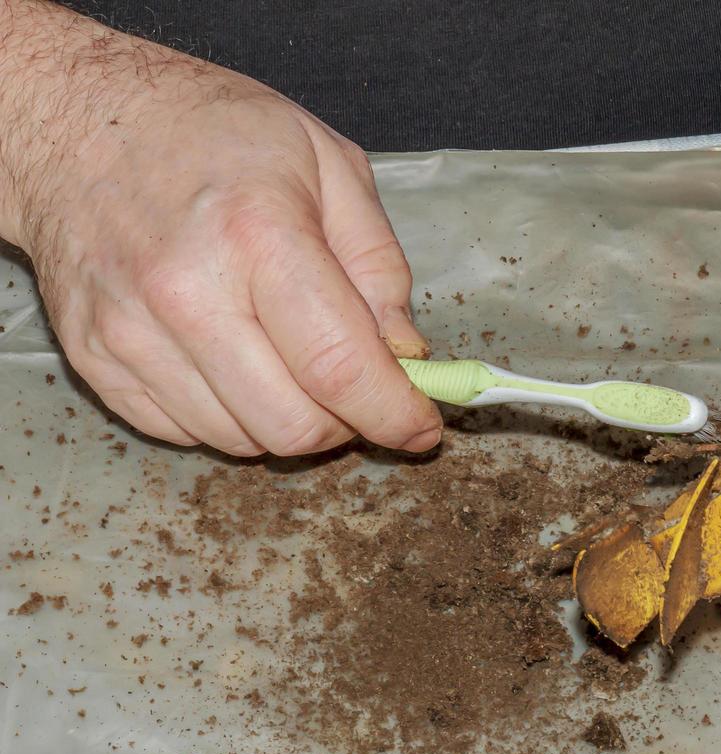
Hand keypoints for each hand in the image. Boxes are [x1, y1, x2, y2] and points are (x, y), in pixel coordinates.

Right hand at [7, 19, 439, 455]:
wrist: (75, 121)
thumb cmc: (213, 132)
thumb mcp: (327, 164)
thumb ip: (378, 265)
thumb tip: (405, 354)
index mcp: (258, 236)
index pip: (340, 368)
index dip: (394, 414)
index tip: (422, 428)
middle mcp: (186, 293)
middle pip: (293, 425)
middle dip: (345, 424)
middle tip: (353, 385)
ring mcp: (130, 333)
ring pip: (242, 442)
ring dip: (286, 420)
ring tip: (289, 361)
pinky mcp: (94, 359)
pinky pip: (185, 433)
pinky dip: (229, 415)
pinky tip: (234, 360)